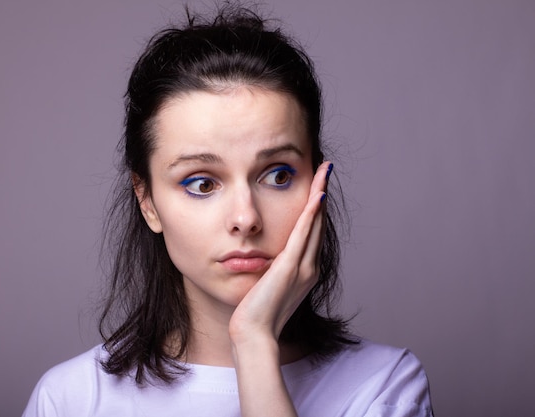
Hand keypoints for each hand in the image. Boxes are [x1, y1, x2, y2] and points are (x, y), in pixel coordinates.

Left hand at [229, 160, 331, 345]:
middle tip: (326, 168)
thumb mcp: (268, 285)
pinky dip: (310, 215)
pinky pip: (302, 235)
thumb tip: (268, 257)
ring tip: (324, 171)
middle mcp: (309, 267)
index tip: (318, 185)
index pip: (312, 231)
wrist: (254, 334)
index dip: (317, 206)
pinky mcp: (289, 268)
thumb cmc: (256, 313)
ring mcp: (302, 267)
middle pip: (318, 222)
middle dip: (322, 193)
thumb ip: (274, 269)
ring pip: (314, 224)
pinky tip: (316, 196)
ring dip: (320, 195)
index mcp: (305, 271)